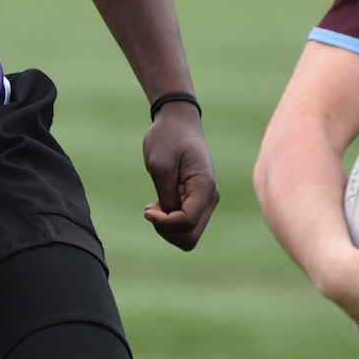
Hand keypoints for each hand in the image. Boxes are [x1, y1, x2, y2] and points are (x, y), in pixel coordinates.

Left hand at [142, 102, 217, 249]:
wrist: (178, 121)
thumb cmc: (168, 137)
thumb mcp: (160, 164)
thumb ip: (166, 195)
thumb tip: (169, 218)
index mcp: (205, 187)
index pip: (187, 222)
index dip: (164, 223)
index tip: (147, 208)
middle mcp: (210, 197)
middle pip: (190, 237)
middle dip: (166, 230)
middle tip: (151, 209)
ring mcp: (206, 200)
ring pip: (189, 235)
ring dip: (167, 228)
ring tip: (154, 207)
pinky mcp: (197, 200)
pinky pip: (186, 225)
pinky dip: (169, 222)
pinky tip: (159, 203)